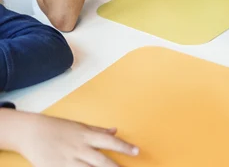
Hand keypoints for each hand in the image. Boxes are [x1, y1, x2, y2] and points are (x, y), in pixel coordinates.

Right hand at [15, 112, 137, 166]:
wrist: (33, 132)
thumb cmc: (58, 127)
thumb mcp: (80, 126)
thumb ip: (98, 131)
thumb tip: (115, 131)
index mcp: (87, 136)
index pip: (110, 142)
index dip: (125, 147)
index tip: (137, 152)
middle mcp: (80, 149)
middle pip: (101, 162)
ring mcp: (68, 162)